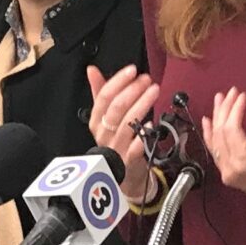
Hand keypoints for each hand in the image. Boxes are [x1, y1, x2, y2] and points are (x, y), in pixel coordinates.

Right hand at [86, 64, 158, 191]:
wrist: (123, 175)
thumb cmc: (116, 141)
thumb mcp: (105, 116)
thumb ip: (100, 93)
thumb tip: (92, 70)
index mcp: (96, 121)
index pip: (104, 96)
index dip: (118, 81)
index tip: (132, 70)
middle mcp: (103, 133)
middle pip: (116, 108)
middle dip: (133, 90)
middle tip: (147, 79)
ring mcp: (116, 147)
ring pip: (127, 122)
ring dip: (142, 104)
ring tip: (154, 91)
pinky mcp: (129, 160)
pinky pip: (135, 146)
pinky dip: (143, 133)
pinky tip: (150, 123)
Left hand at [202, 89, 245, 215]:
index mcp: (243, 162)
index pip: (231, 129)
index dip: (235, 109)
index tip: (242, 96)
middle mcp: (230, 168)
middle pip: (220, 133)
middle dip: (224, 110)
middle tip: (231, 93)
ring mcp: (225, 172)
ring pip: (214, 140)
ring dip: (216, 119)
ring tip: (219, 100)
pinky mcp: (226, 173)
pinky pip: (213, 151)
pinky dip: (210, 135)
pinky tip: (208, 121)